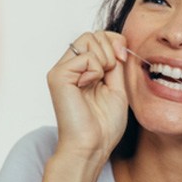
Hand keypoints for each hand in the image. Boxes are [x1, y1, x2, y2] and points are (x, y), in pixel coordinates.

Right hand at [47, 31, 127, 161]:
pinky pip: (85, 56)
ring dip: (104, 59)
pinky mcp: (58, 76)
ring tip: (100, 82)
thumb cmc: (104, 125)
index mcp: (84, 71)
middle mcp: (70, 67)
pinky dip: (95, 70)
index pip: (98, 38)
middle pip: (93, 34)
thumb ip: (116, 64)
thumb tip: (118, 42)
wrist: (93, 146)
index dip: (114, 41)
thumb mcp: (118, 88)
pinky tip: (89, 86)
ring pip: (88, 39)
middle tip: (111, 73)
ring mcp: (62, 70)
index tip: (123, 58)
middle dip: (111, 49)